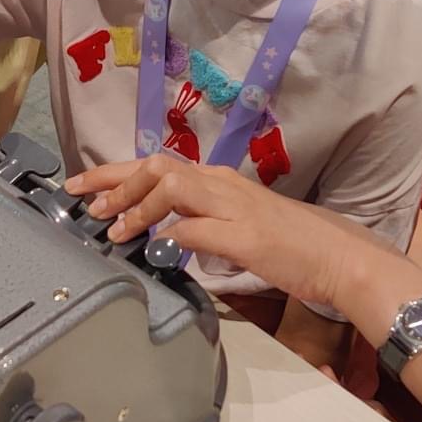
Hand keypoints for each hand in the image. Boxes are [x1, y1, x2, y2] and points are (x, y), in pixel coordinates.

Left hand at [67, 159, 413, 318]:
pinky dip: (171, 234)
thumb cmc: (292, 245)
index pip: (159, 165)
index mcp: (219, 181)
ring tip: (111, 226)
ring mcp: (234, 207)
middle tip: (83, 200)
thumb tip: (169, 236)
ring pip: (172, 186)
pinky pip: (198, 228)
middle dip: (113, 181)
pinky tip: (155, 245)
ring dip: (136, 205)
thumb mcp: (237, 229)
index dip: (115, 174)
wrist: (338, 256)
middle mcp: (222, 184)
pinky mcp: (245, 236)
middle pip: (157, 166)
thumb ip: (202, 227)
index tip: (84, 186)